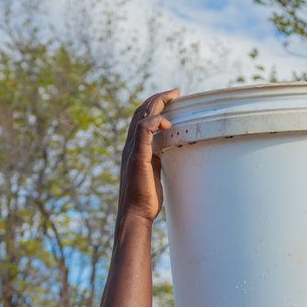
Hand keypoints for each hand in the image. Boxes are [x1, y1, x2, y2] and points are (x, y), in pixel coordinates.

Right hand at [117, 89, 179, 224]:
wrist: (135, 214)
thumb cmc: (145, 199)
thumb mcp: (154, 173)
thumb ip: (158, 160)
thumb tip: (170, 154)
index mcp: (135, 148)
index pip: (141, 119)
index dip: (154, 106)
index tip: (171, 99)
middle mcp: (131, 145)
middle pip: (141, 112)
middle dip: (158, 99)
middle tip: (175, 92)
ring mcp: (133, 150)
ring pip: (142, 117)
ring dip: (157, 104)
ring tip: (173, 97)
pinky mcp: (138, 157)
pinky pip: (143, 132)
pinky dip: (154, 122)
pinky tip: (167, 122)